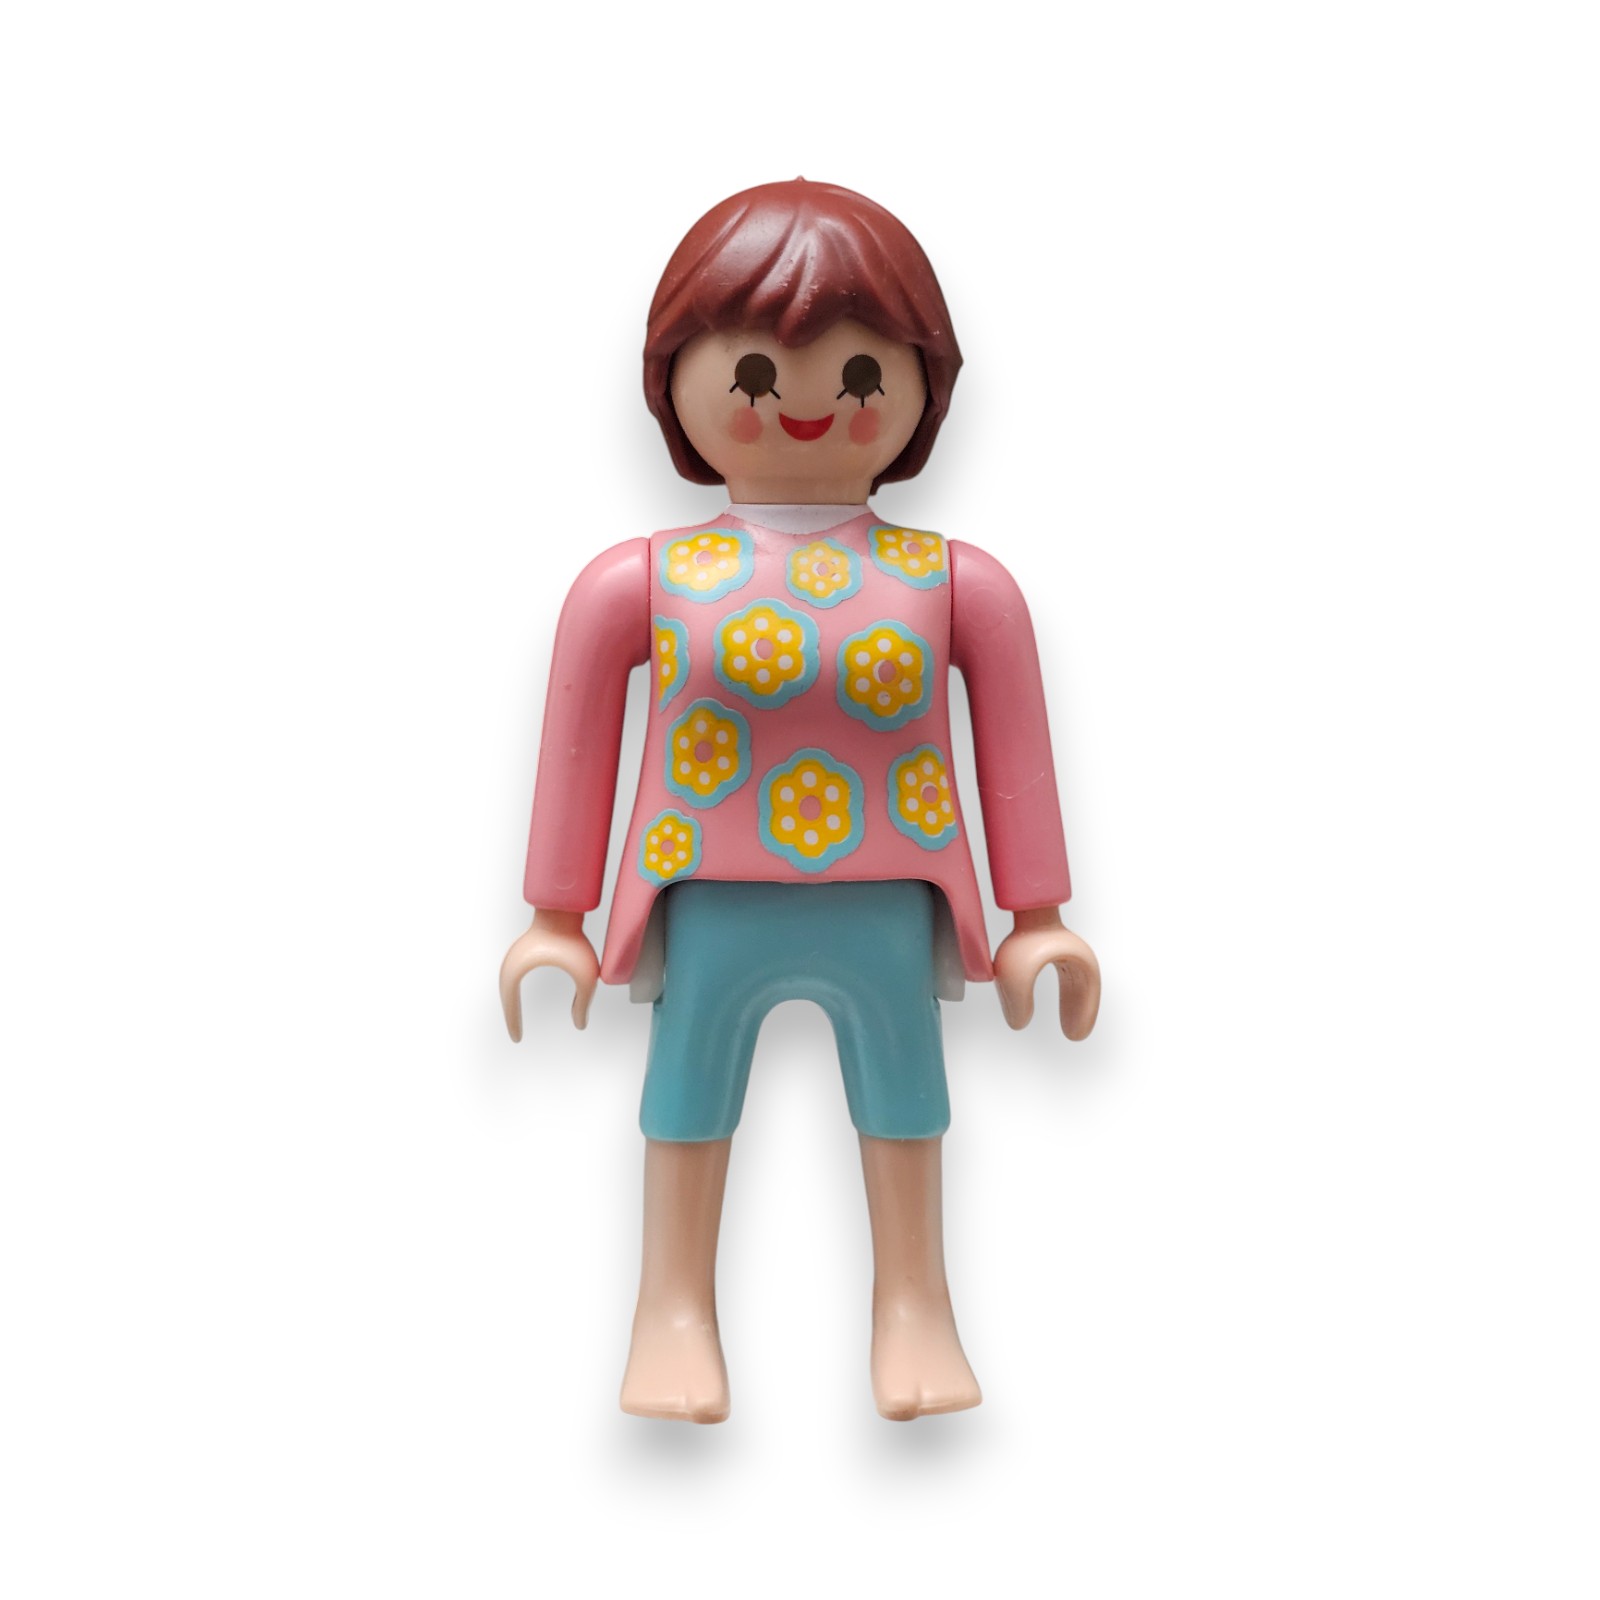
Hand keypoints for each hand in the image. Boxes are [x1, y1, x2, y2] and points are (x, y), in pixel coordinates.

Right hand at [499, 909, 599, 1039]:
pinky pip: (512, 977)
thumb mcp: (585, 976)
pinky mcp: (521, 951)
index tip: (517, 1039)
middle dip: (510, 1016)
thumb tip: (580, 1025)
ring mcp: (513, 956)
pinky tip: (518, 999)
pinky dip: (513, 991)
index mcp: (516, 970)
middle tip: (515, 1036)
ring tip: (515, 1022)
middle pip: (504, 997)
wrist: (564, 909)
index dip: (512, 1022)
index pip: (509, 1003)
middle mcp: (509, 963)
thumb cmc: (574, 939)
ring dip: (510, 1004)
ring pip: (506, 987)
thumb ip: (584, 1002)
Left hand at [992, 907, 1100, 1039]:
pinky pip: (1057, 973)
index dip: (1084, 1014)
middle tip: (1074, 1035)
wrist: (1019, 905)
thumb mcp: (1017, 977)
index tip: (1075, 1036)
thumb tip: (1018, 1024)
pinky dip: (1054, 989)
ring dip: (1069, 1002)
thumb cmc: (1023, 937)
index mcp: (1079, 961)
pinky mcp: (1046, 944)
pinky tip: (1038, 1002)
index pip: (1088, 992)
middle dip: (1079, 1010)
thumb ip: (1018, 1002)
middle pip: (1083, 988)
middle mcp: (1073, 952)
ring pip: (1071, 981)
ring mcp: (1061, 946)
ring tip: (1063, 1024)